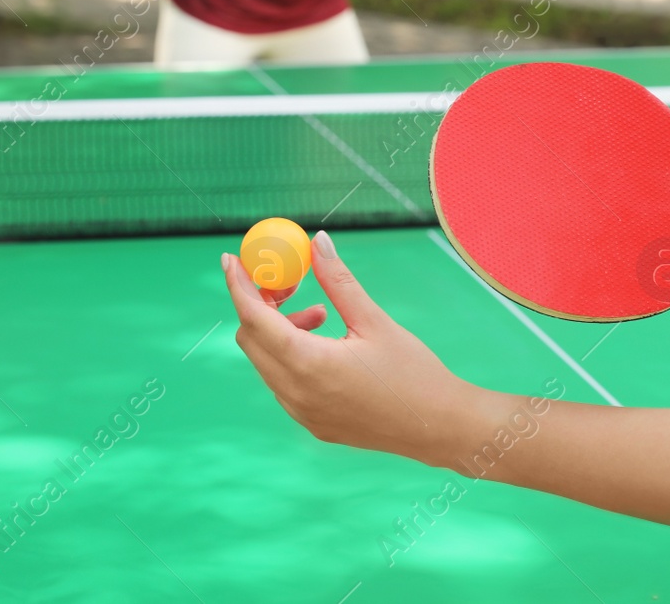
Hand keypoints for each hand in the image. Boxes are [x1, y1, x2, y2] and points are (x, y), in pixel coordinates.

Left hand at [223, 230, 471, 461]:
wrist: (437, 427)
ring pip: (266, 361)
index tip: (232, 258)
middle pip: (251, 339)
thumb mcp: (374, 320)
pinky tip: (326, 342)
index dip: (238, 285)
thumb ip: (338, 281)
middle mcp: (295, 393)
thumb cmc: (412, 372)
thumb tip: (317, 242)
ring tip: (321, 313)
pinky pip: (283, 381)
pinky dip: (290, 354)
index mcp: (308, 364)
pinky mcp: (312, 422)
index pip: (253, 318)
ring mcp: (300, 412)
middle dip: (259, 305)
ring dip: (279, 330)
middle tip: (287, 282)